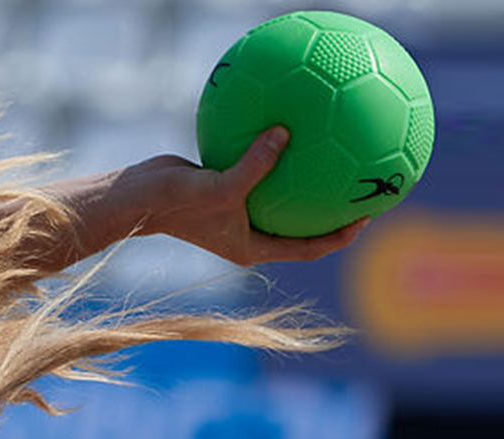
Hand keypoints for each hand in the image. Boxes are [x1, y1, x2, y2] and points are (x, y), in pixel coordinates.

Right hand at [123, 126, 368, 265]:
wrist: (136, 195)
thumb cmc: (176, 202)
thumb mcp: (220, 187)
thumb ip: (255, 165)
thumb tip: (285, 133)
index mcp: (253, 247)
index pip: (309, 246)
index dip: (341, 234)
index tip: (367, 214)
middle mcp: (249, 231)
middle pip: (302, 223)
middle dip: (332, 208)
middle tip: (362, 185)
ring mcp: (238, 209)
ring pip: (281, 195)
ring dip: (305, 179)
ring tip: (336, 152)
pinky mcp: (227, 186)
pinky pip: (260, 169)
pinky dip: (274, 153)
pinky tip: (289, 125)